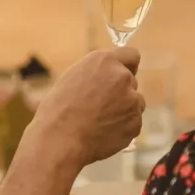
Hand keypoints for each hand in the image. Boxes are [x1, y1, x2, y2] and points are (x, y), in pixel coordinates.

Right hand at [32, 48, 144, 165]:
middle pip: (131, 81)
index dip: (126, 66)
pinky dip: (123, 128)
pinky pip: (133, 123)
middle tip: (100, 106)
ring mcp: (132, 100)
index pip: (131, 55)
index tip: (120, 76)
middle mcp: (122, 76)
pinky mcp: (135, 123)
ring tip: (100, 121)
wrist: (60, 139)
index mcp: (105, 61)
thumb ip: (98, 74)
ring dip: (124, 109)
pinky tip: (104, 132)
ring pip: (135, 103)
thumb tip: (110, 78)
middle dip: (121, 91)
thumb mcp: (74, 77)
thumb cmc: (59, 109)